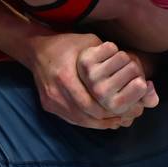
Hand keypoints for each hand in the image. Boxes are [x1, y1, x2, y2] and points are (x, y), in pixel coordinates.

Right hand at [28, 32, 144, 128]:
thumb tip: (131, 71)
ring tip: (115, 121)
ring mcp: (50, 101)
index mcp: (65, 76)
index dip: (110, 110)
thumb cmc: (66, 44)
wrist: (36, 49)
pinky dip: (87, 121)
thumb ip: (108, 57)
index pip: (91, 103)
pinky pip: (70, 119)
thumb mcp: (89, 43)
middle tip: (124, 118)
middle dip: (107, 119)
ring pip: (78, 121)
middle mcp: (56, 92)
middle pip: (86, 115)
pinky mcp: (48, 105)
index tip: (126, 109)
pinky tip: (99, 120)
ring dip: (98, 123)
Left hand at [77, 41, 159, 115]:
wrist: (91, 80)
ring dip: (122, 58)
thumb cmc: (119, 88)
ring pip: (123, 56)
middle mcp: (101, 93)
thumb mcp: (136, 98)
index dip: (141, 80)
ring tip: (115, 66)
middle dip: (134, 67)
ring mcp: (92, 77)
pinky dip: (111, 50)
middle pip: (134, 68)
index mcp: (115, 106)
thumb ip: (149, 98)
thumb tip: (148, 85)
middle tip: (124, 73)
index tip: (134, 83)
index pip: (141, 85)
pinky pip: (111, 48)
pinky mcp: (85, 62)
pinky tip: (105, 59)